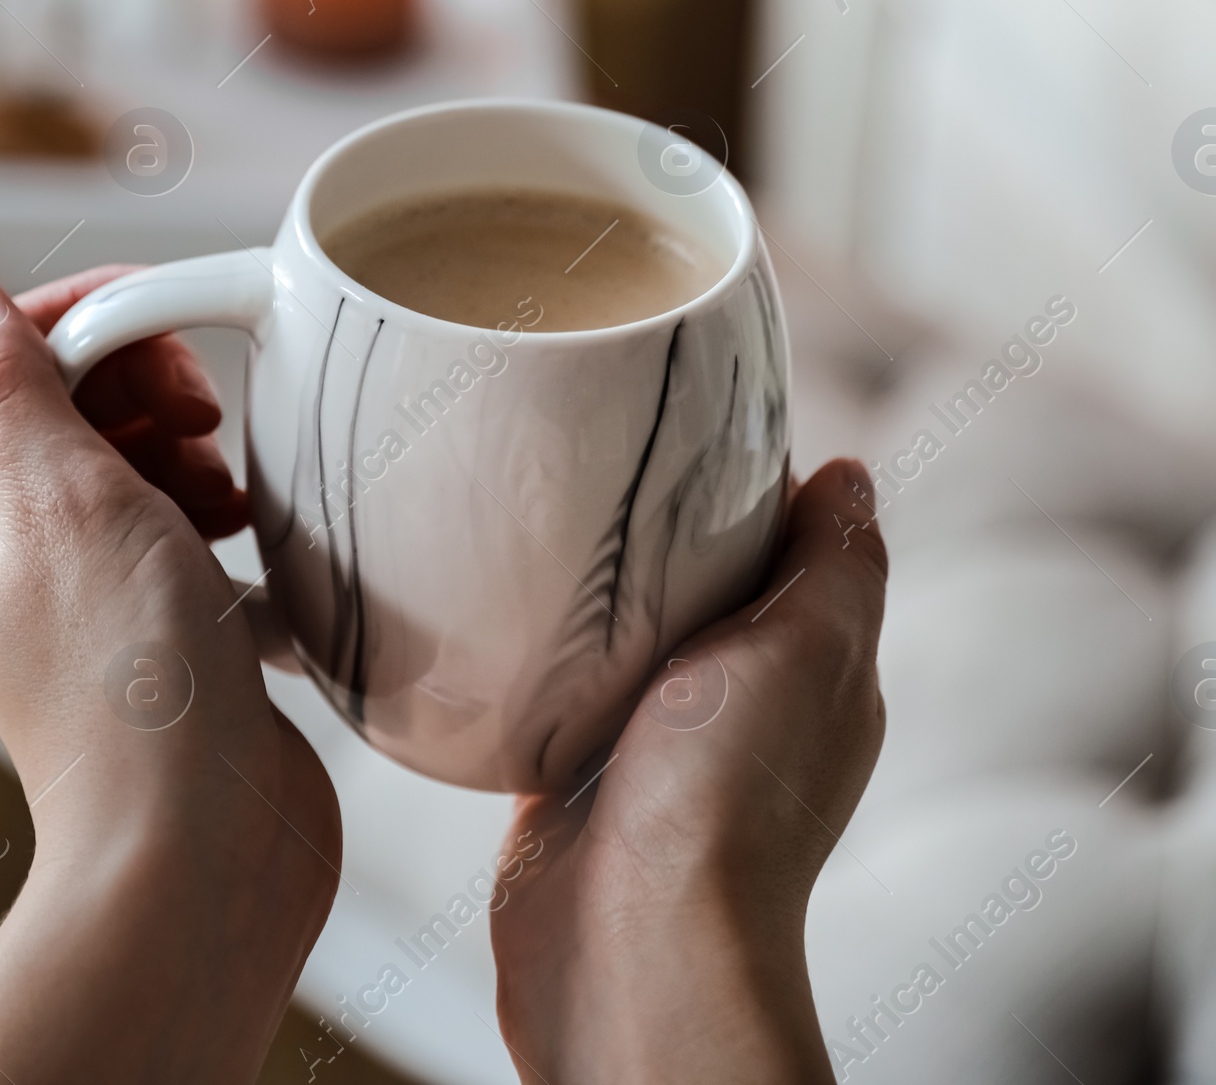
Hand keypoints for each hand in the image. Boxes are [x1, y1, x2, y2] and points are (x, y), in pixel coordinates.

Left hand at [0, 264, 339, 1084]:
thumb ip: (12, 386)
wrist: (203, 847)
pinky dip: (217, 505)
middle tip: (198, 415)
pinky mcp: (156, 625)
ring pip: (130, 456)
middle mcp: (12, 551)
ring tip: (221, 486)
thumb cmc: (132, 687)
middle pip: (67, 400)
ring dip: (185, 444)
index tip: (162, 314)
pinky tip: (245, 529)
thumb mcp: (65, 500)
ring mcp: (86, 591)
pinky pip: (180, 521)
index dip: (80, 319)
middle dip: (142, 382)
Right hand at [491, 461, 886, 1084]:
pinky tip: (502, 604)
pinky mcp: (574, 768)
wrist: (628, 939)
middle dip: (661, 522)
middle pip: (703, 579)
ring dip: (592, 584)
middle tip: (599, 447)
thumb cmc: (727, 796)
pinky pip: (556, 683)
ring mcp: (655, 740)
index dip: (751, 479)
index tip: (693, 414)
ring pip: (625, 629)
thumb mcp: (811, 646)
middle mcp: (739, 705)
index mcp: (814, 672)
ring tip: (543, 509)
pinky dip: (537, 647)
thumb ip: (837, 559)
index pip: (790, 545)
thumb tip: (850, 474)